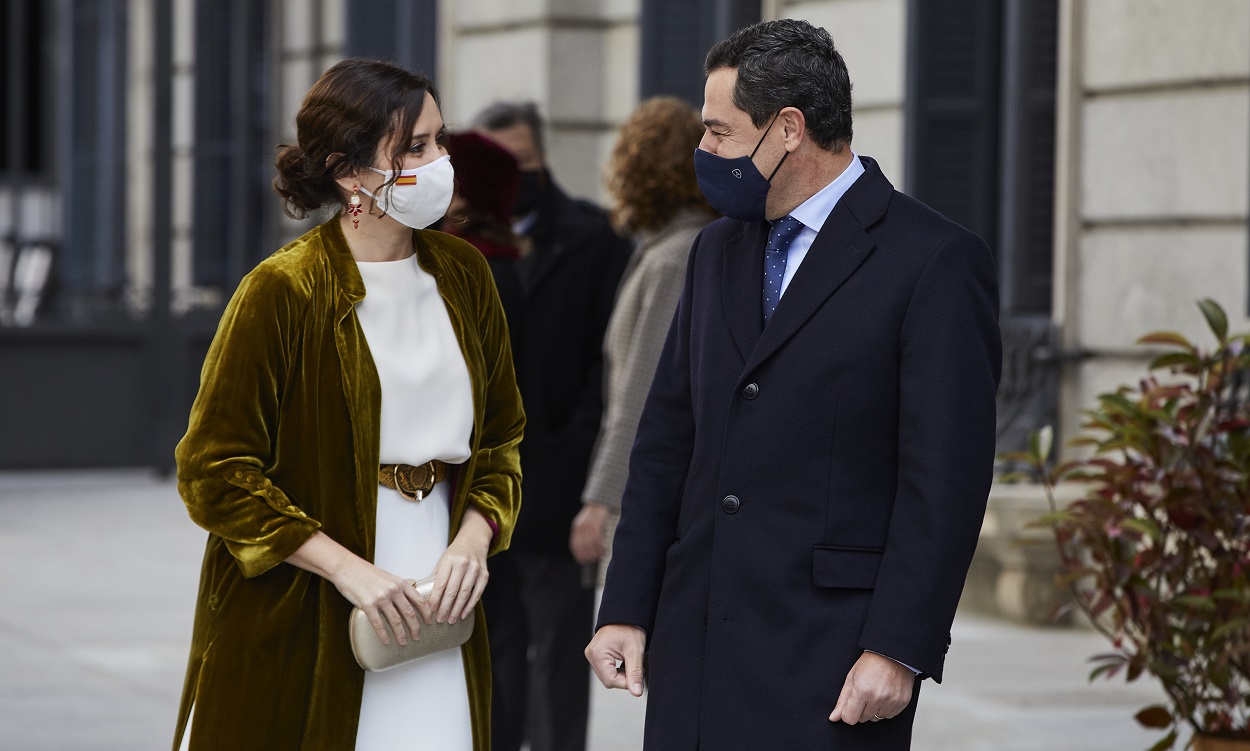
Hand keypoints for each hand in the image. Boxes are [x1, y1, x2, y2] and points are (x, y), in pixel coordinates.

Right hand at [331, 556, 432, 646]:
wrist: (347, 567)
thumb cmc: (366, 573)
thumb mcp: (388, 577)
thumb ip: (398, 589)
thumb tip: (407, 601)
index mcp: (400, 583)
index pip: (419, 600)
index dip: (426, 612)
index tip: (430, 621)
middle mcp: (393, 590)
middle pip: (409, 613)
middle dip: (415, 627)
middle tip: (418, 637)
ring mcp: (381, 598)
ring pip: (396, 621)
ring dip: (401, 634)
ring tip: (403, 642)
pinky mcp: (368, 605)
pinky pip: (378, 623)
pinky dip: (383, 634)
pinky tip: (386, 641)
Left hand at [425, 505, 492, 624]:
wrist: (473, 542)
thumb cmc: (454, 554)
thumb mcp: (442, 561)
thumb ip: (436, 578)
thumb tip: (424, 597)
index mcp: (449, 560)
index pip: (441, 583)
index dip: (435, 598)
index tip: (430, 610)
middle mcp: (463, 564)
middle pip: (453, 590)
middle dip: (445, 607)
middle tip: (440, 619)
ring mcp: (475, 569)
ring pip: (465, 594)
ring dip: (457, 609)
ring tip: (451, 620)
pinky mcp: (484, 575)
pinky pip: (477, 594)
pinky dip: (470, 606)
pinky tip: (463, 614)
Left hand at [569, 502, 609, 563]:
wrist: (600, 501)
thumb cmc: (594, 515)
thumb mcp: (586, 523)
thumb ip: (584, 534)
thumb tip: (588, 550)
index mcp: (576, 527)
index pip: (574, 545)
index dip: (578, 555)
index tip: (583, 561)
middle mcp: (580, 527)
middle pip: (582, 547)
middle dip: (588, 556)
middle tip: (594, 559)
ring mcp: (588, 526)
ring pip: (590, 545)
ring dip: (596, 552)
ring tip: (601, 555)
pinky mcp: (596, 525)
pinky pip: (597, 540)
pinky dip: (601, 547)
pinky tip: (604, 549)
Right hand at [585, 624, 645, 696]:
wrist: (626, 614)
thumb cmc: (630, 627)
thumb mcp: (635, 651)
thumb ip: (635, 673)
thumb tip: (636, 692)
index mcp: (597, 653)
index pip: (611, 681)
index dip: (626, 682)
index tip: (638, 677)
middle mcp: (591, 654)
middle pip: (608, 680)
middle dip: (623, 678)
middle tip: (635, 667)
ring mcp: (592, 654)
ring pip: (608, 676)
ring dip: (621, 674)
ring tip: (629, 661)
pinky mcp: (596, 655)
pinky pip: (606, 669)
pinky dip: (617, 669)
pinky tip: (624, 661)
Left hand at [828, 651, 914, 724]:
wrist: (893, 654)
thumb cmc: (871, 663)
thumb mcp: (851, 678)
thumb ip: (842, 700)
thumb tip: (834, 717)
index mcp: (862, 691)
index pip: (850, 719)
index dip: (848, 713)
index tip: (850, 706)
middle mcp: (877, 698)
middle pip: (863, 719)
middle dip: (861, 709)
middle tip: (865, 693)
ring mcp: (891, 701)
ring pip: (876, 718)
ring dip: (874, 709)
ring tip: (876, 692)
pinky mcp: (902, 703)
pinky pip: (889, 716)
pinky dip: (886, 708)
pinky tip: (885, 694)